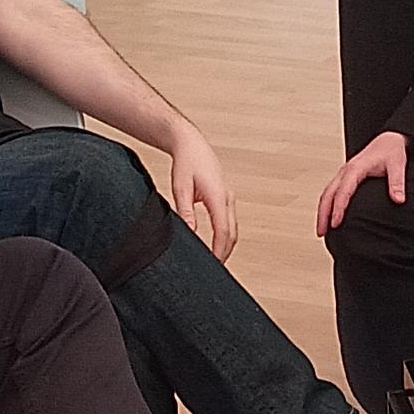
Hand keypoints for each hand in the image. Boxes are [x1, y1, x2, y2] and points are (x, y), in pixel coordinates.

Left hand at [166, 124, 237, 257]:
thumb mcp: (180, 188)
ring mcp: (228, 197)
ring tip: (215, 260)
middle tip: (214, 269)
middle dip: (225, 252)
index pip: (223, 230)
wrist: (191, 144)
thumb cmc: (186, 162)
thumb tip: (190, 233)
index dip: (219, 250)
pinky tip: (216, 243)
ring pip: (233, 227)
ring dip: (226, 244)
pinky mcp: (225, 197)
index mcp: (218, 195)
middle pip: (233, 233)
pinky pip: (230, 220)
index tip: (213, 265)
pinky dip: (226, 235)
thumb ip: (186, 212)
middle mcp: (227, 197)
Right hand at [317, 131, 409, 233]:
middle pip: (328, 194)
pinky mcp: (345, 178)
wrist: (389, 140)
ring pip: (327, 194)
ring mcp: (343, 175)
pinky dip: (327, 206)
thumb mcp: (397, 165)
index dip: (338, 208)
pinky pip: (331, 192)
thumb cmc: (391, 151)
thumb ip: (397, 183)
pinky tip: (329, 218)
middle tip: (322, 233)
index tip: (335, 224)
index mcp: (355, 168)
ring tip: (322, 231)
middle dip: (323, 214)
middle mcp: (346, 171)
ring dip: (322, 212)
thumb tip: (399, 200)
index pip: (343, 191)